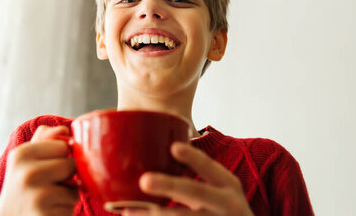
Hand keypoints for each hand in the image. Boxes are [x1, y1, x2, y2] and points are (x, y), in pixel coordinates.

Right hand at [0, 125, 78, 215]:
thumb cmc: (22, 184)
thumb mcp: (26, 158)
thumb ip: (45, 139)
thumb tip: (64, 129)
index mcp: (22, 154)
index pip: (63, 145)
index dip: (61, 156)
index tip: (48, 166)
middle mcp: (27, 173)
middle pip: (71, 165)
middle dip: (68, 176)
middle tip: (50, 184)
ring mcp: (36, 196)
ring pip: (75, 189)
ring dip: (68, 196)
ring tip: (48, 198)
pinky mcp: (44, 215)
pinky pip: (71, 208)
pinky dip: (64, 210)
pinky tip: (48, 210)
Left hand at [123, 142, 253, 215]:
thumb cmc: (223, 210)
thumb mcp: (220, 191)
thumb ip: (195, 178)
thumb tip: (157, 155)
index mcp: (228, 186)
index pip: (210, 168)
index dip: (193, 157)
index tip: (174, 147)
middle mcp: (227, 205)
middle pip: (195, 192)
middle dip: (169, 186)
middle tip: (144, 180)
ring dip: (152, 215)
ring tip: (127, 211)